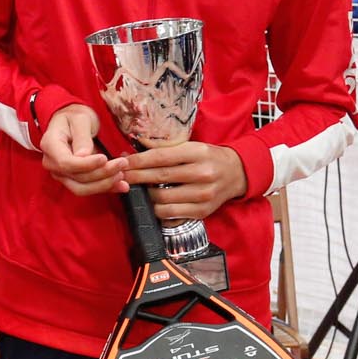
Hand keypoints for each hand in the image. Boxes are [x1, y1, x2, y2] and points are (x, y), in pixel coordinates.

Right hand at [40, 104, 126, 196]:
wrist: (71, 122)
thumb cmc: (74, 116)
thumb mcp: (80, 118)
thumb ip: (81, 136)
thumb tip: (83, 156)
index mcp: (50, 145)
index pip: (66, 162)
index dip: (86, 164)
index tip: (104, 158)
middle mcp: (52, 163)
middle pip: (76, 177)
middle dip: (102, 173)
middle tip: (122, 163)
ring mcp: (60, 173)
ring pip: (82, 188)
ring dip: (105, 184)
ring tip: (122, 174)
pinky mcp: (71, 180)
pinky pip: (88, 189)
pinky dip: (106, 188)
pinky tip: (122, 185)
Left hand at [123, 142, 246, 221]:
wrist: (236, 174)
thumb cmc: (208, 158)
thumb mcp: (191, 146)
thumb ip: (165, 147)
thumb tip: (137, 144)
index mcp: (197, 153)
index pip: (161, 157)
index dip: (138, 160)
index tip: (123, 162)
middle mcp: (202, 174)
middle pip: (159, 177)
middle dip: (136, 177)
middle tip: (121, 176)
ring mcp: (203, 195)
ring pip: (162, 199)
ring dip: (145, 195)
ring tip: (138, 189)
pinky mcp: (202, 212)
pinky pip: (171, 214)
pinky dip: (158, 209)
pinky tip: (153, 202)